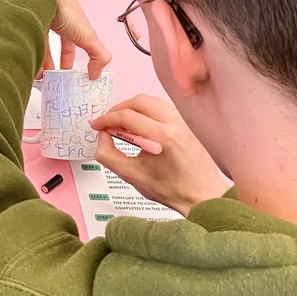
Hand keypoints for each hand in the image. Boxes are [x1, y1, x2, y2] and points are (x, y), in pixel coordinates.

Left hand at [17, 0, 111, 79]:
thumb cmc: (65, 9)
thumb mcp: (88, 36)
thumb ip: (98, 55)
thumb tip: (97, 74)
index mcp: (69, 19)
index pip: (69, 41)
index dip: (67, 56)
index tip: (65, 71)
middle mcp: (50, 18)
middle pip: (49, 43)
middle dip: (49, 61)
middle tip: (48, 77)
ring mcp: (34, 19)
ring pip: (34, 42)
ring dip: (36, 60)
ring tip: (35, 77)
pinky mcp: (20, 22)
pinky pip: (21, 41)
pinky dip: (24, 54)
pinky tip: (24, 66)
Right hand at [90, 94, 226, 214]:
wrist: (200, 194)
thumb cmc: (171, 189)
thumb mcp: (130, 175)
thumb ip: (108, 155)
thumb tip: (102, 136)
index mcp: (163, 137)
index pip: (127, 116)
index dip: (106, 119)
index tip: (96, 125)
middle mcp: (176, 123)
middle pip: (139, 101)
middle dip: (118, 109)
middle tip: (107, 122)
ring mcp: (185, 121)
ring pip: (152, 101)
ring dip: (133, 108)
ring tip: (121, 124)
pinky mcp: (188, 122)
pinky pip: (163, 107)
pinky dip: (147, 112)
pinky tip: (140, 126)